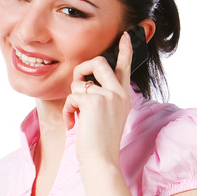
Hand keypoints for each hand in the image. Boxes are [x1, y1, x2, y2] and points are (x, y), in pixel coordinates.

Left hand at [62, 29, 133, 168]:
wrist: (101, 160)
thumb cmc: (99, 144)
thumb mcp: (104, 117)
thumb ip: (99, 99)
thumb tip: (84, 86)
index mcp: (123, 97)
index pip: (124, 68)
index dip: (125, 50)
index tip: (127, 35)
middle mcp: (119, 93)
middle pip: (99, 62)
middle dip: (82, 69)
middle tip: (78, 86)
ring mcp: (108, 95)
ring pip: (81, 82)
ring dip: (73, 98)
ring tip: (77, 117)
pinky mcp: (94, 100)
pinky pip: (72, 96)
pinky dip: (69, 111)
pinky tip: (74, 124)